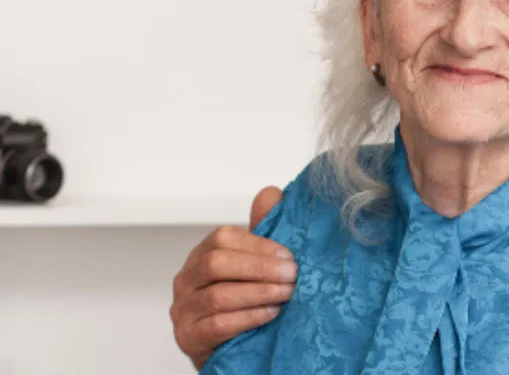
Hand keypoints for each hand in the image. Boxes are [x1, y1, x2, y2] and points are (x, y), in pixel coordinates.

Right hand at [170, 186, 295, 370]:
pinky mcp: (188, 337)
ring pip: (218, 295)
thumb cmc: (243, 302)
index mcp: (202, 255)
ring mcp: (183, 309)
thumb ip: (262, 232)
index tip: (288, 256)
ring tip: (286, 295)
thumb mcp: (254, 266)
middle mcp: (187, 279)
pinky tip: (270, 314)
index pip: (223, 238)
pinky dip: (249, 317)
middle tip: (292, 276)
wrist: (232, 348)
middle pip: (216, 264)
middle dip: (260, 268)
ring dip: (259, 293)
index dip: (258, 245)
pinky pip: (217, 324)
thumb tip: (270, 193)